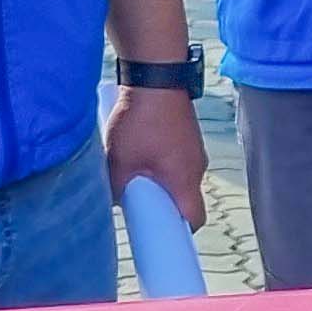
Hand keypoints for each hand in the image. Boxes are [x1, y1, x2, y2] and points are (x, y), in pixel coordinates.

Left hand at [101, 81, 206, 226]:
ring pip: (180, 178)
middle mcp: (197, 167)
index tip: (160, 235)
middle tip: (139, 202)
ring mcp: (195, 149)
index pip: (193, 220)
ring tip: (135, 170)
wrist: (156, 75)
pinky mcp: (188, 135)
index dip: (178, 232)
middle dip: (163, 204)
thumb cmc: (140, 120)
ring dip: (161, 180)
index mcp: (185, 180)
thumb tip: (114, 203)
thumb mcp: (119, 161)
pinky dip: (162, 162)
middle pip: (185, 199)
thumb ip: (116, 189)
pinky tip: (141, 150)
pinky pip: (178, 159)